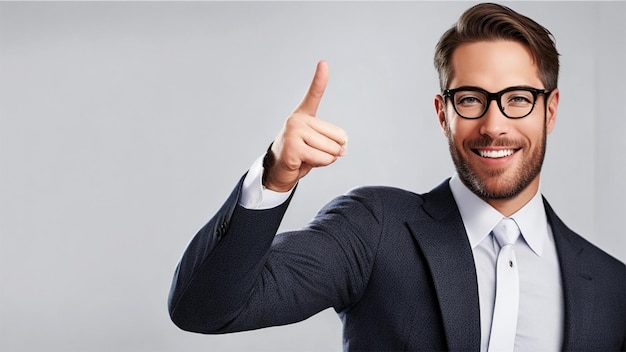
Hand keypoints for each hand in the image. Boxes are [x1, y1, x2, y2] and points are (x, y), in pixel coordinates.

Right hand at [263, 61, 347, 191]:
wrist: (279, 171)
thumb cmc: (301, 156)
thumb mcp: (319, 145)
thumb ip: (333, 142)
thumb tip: (343, 147)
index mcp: (304, 115)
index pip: (314, 94)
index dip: (319, 79)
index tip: (323, 63)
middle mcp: (297, 120)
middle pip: (337, 136)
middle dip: (334, 150)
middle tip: (314, 152)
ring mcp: (294, 133)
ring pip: (332, 149)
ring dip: (326, 159)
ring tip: (308, 157)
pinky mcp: (293, 148)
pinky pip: (323, 158)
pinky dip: (320, 164)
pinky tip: (303, 162)